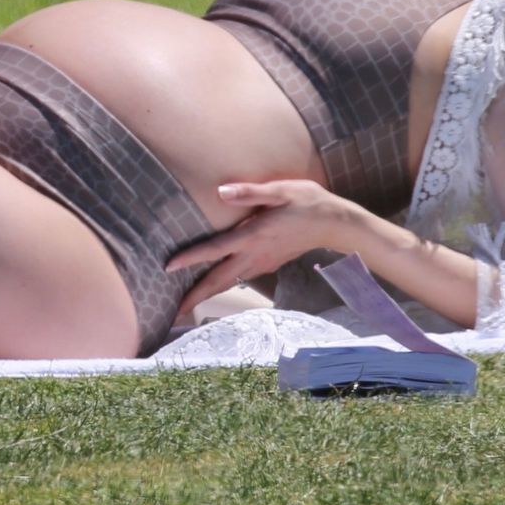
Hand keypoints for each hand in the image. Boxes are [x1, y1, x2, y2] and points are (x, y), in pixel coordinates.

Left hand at [165, 179, 363, 321]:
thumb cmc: (308, 202)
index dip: (191, 258)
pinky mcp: (268, 264)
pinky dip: (222, 285)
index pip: (215, 250)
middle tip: (173, 313)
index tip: (168, 268)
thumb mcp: (280, 190)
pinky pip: (239, 278)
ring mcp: (262, 263)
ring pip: (229, 283)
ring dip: (207, 294)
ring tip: (186, 306)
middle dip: (196, 297)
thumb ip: (250, 192)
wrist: (335, 225)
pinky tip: (212, 286)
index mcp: (253, 236)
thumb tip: (220, 191)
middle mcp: (254, 255)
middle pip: (219, 280)